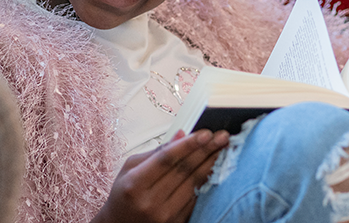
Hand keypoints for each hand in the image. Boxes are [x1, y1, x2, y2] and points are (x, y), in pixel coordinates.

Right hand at [92, 130, 230, 222]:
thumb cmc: (124, 196)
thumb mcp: (129, 169)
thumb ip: (156, 152)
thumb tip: (181, 135)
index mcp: (135, 185)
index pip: (166, 160)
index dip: (188, 145)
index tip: (206, 133)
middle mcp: (150, 202)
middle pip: (184, 171)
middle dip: (206, 150)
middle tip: (222, 136)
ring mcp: (165, 215)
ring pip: (195, 184)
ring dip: (212, 165)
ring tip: (224, 149)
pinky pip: (197, 198)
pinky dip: (208, 181)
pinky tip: (216, 169)